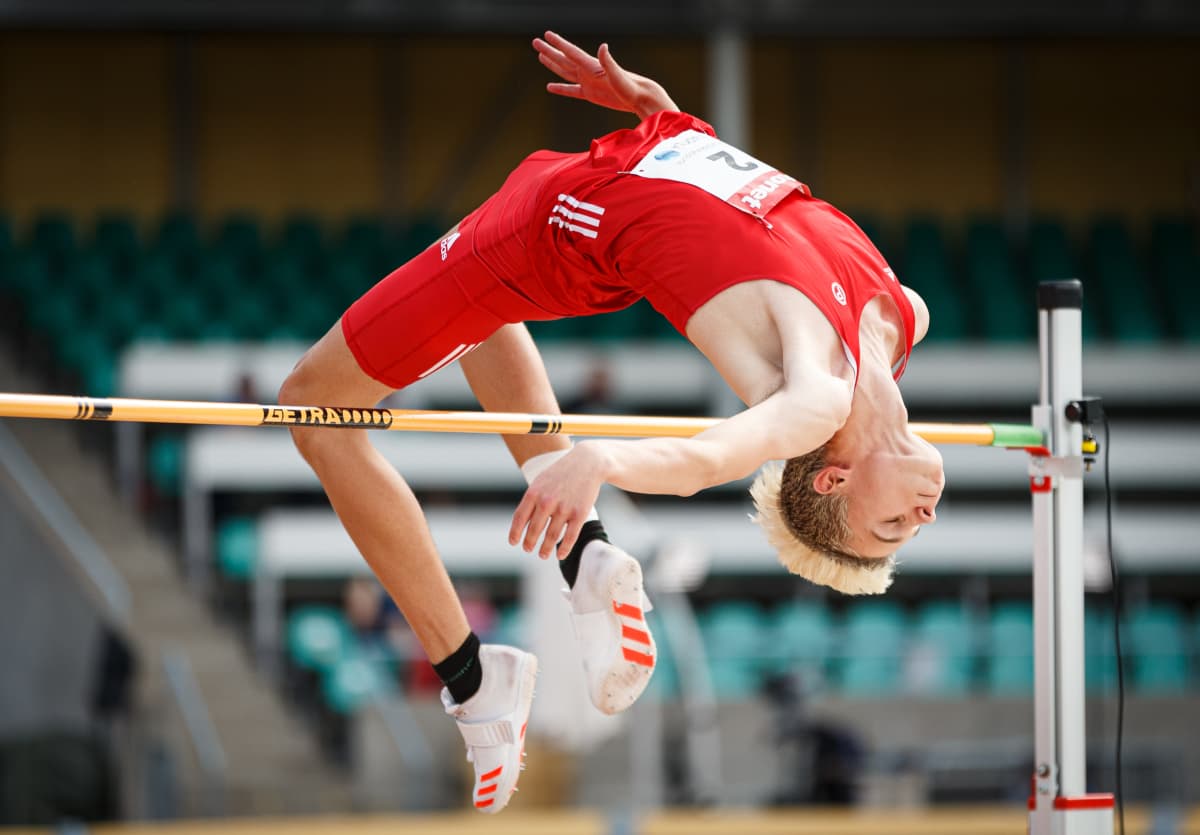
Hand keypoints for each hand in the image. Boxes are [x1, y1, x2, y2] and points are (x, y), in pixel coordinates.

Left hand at [509, 443, 606, 559]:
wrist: (588, 462)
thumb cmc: (561, 473)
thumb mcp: (542, 481)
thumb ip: (532, 500)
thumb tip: (523, 523)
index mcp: (534, 492)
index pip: (520, 518)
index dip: (515, 533)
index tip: (514, 542)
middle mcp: (547, 502)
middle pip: (534, 530)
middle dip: (529, 543)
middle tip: (527, 549)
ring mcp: (564, 508)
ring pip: (551, 536)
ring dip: (545, 549)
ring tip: (542, 555)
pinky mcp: (580, 514)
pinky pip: (570, 537)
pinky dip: (564, 549)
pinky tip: (559, 555)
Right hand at [532, 30, 677, 120]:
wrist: (640, 98)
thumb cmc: (630, 86)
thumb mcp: (617, 74)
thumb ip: (608, 61)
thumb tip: (603, 46)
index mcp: (592, 65)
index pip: (571, 52)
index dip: (558, 43)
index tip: (547, 34)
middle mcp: (588, 71)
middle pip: (563, 59)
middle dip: (550, 51)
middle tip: (535, 41)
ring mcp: (588, 82)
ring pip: (565, 72)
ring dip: (553, 64)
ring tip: (541, 56)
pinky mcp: (591, 94)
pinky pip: (571, 90)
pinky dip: (561, 88)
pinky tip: (550, 87)